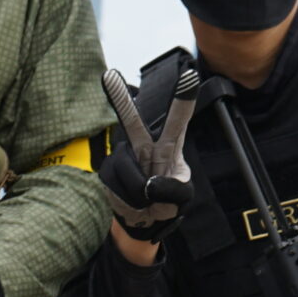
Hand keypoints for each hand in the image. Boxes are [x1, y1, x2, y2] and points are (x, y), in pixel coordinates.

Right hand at [98, 64, 198, 241]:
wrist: (144, 221)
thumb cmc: (166, 202)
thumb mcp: (182, 199)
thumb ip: (174, 191)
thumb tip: (149, 184)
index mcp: (170, 146)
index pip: (178, 120)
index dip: (183, 99)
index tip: (190, 76)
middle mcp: (144, 145)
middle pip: (133, 122)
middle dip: (120, 100)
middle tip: (109, 75)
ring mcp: (123, 158)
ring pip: (124, 167)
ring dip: (137, 193)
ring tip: (146, 203)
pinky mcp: (107, 171)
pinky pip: (115, 185)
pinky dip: (127, 200)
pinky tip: (132, 202)